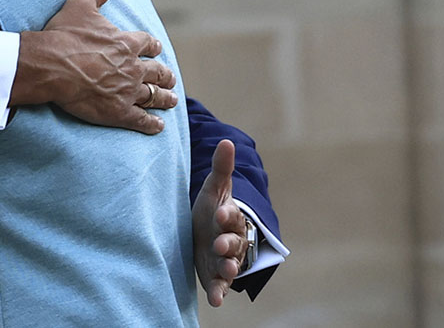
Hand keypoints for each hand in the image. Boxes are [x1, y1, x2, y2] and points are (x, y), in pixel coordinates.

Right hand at [11, 0, 177, 133]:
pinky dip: (152, 124)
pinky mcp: (118, 112)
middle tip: (169, 78)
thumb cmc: (64, 35)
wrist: (51, 66)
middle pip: (157, 72)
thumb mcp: (81, 4)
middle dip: (165, 75)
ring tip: (172, 100)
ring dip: (165, 98)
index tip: (157, 49)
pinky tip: (158, 126)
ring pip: (154, 96)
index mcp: (126, 43)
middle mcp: (133, 67)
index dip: (154, 46)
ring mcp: (127, 91)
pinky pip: (141, 120)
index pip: (148, 44)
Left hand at [193, 139, 248, 306]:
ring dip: (229, 268)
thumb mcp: (215, 189)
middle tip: (219, 244)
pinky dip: (218, 294)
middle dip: (227, 244)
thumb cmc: (212, 209)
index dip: (226, 215)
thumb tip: (226, 140)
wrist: (210, 233)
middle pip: (232, 243)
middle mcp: (231, 240)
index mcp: (230, 218)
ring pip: (230, 265)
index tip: (220, 212)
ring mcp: (224, 259)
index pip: (231, 216)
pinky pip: (219, 286)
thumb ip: (221, 168)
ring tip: (227, 271)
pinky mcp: (215, 276)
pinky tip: (216, 301)